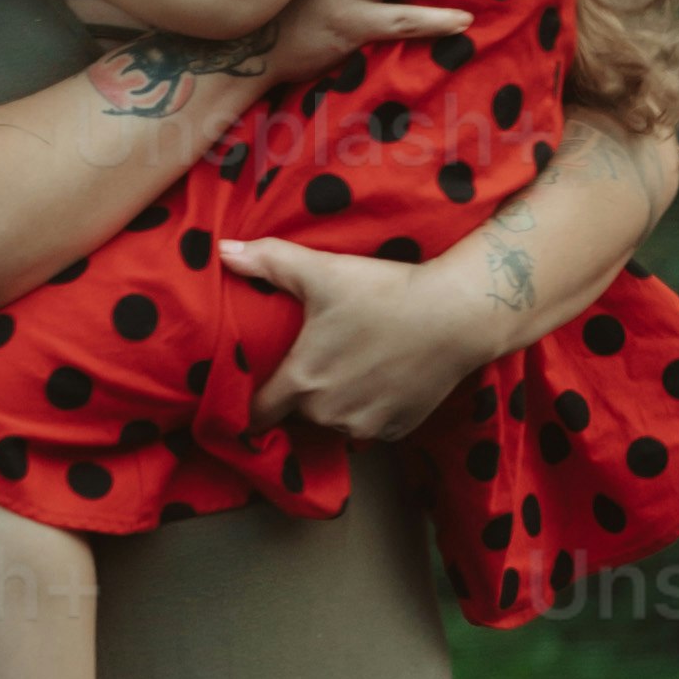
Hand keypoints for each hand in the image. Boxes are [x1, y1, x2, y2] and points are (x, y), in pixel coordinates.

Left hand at [225, 233, 488, 445]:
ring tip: (350, 364)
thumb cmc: (385, 292)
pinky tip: (381, 375)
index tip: (254, 388)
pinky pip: (371, 424)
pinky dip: (371, 407)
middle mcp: (329, 413)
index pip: (256, 413)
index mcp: (302, 381)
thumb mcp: (323, 271)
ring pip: (335, 420)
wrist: (457, 314)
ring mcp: (366, 425)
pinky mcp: (398, 429)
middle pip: (299, 412)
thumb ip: (268, 261)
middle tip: (315, 358)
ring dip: (336, 402)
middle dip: (301, 392)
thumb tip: (222, 249)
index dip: (250, 402)